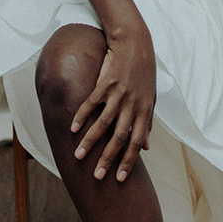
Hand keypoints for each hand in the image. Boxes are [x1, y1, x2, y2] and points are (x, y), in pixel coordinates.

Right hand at [70, 26, 155, 181]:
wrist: (134, 42)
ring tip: (78, 156)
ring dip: (90, 142)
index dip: (128, 162)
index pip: (136, 143)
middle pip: (119, 138)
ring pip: (103, 123)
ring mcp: (118, 94)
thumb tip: (147, 148)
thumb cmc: (143, 72)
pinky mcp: (105, 83)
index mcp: (144, 111)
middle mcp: (132, 105)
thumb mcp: (150, 99)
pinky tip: (72, 129)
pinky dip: (81, 116)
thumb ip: (147, 123)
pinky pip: (91, 103)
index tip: (120, 179)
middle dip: (108, 159)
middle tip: (97, 176)